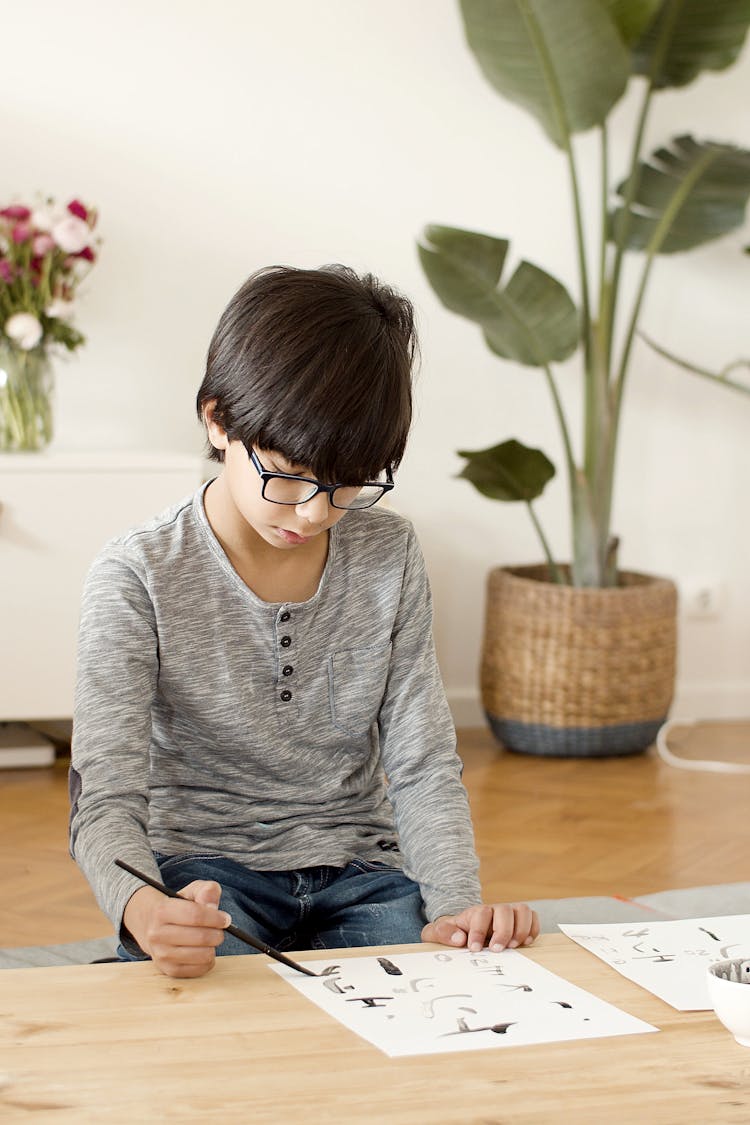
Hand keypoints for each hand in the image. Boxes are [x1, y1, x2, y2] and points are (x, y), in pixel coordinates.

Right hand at [122, 879, 231, 977]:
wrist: (152, 926)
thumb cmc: (178, 907)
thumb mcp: (191, 892)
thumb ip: (206, 891)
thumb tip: (213, 906)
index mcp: (162, 911)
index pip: (195, 915)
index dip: (215, 918)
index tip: (225, 919)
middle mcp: (157, 934)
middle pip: (200, 937)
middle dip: (217, 933)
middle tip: (219, 930)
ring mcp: (161, 954)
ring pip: (201, 956)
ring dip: (213, 948)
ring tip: (210, 940)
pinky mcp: (167, 970)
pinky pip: (198, 970)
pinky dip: (208, 961)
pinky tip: (204, 951)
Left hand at [421, 902, 539, 952]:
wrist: (461, 929)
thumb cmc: (452, 933)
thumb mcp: (437, 933)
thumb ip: (442, 933)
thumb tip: (459, 938)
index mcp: (474, 913)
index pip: (481, 914)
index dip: (478, 931)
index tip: (474, 948)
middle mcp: (493, 910)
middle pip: (504, 910)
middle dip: (503, 931)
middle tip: (496, 949)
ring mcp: (508, 914)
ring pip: (522, 910)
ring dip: (521, 929)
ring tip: (513, 946)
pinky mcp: (519, 920)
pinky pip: (532, 917)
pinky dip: (533, 929)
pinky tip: (525, 943)